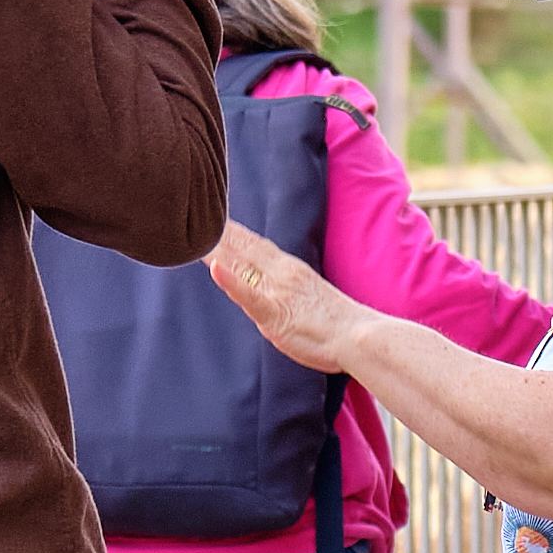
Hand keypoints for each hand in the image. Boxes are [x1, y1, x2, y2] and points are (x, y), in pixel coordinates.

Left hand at [206, 222, 370, 371]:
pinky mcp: (275, 313)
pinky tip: (215, 269)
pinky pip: (249, 295)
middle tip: (193, 217)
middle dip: (218, 234)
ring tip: (193, 236)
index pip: (256, 245)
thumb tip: (274, 287)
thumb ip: (289, 290)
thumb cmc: (338, 324)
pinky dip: (231, 280)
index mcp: (290, 270)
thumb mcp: (310, 297)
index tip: (213, 218)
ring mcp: (277, 292)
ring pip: (240, 265)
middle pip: (243, 249)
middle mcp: (281, 274)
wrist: (359, 335)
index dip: (233, 232)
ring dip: (216, 250)